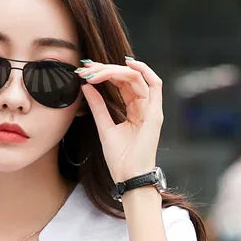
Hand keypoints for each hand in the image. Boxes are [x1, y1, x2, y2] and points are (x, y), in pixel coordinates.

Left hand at [74, 56, 162, 184]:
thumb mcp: (104, 127)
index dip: (104, 74)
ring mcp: (151, 109)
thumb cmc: (119, 158)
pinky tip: (128, 63)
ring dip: (115, 70)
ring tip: (96, 71)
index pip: (121, 83)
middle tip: (86, 69)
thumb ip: (97, 106)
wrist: (128, 176)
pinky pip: (155, 84)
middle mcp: (144, 106)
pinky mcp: (155, 113)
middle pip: (128, 77)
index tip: (84, 72)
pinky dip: (144, 70)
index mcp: (133, 109)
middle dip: (106, 70)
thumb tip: (86, 86)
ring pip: (137, 77)